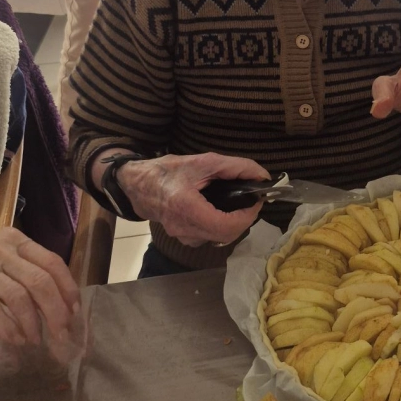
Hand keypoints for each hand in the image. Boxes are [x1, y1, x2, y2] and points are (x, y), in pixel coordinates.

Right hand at [0, 228, 79, 346]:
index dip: (68, 288)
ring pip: (18, 297)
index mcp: (14, 239)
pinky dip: (7, 328)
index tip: (74, 311)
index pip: (52, 262)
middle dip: (55, 311)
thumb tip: (60, 300)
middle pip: (40, 281)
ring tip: (35, 340)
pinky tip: (15, 340)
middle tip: (61, 334)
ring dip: (32, 324)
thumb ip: (25, 272)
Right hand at [116, 152, 267, 246]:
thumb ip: (236, 167)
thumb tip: (262, 175)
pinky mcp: (182, 238)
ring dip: (233, 224)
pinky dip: (221, 226)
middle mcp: (184, 228)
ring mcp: (182, 236)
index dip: (247, 216)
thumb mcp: (204, 162)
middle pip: (226, 235)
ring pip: (218, 238)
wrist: (137, 184)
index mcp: (188, 209)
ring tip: (238, 205)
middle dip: (244, 219)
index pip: (227, 226)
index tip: (256, 201)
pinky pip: (208, 237)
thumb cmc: (168, 171)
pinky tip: (222, 211)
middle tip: (250, 202)